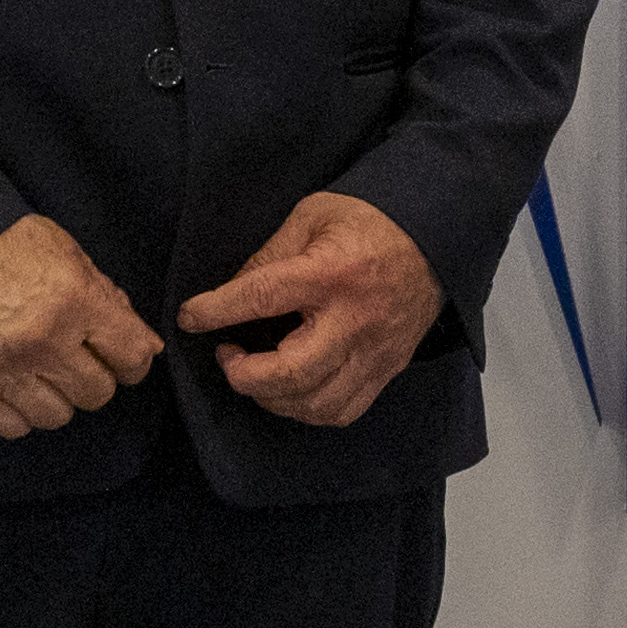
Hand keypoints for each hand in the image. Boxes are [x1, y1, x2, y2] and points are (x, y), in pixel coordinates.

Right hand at [0, 216, 163, 438]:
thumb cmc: (6, 240)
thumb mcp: (70, 254)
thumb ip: (109, 300)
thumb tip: (146, 345)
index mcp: (76, 300)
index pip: (131, 357)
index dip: (132, 361)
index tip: (121, 358)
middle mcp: (44, 340)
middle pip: (97, 393)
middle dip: (94, 377)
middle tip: (76, 359)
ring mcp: (5, 366)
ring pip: (57, 416)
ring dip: (57, 398)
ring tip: (42, 372)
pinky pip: (13, 427)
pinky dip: (19, 413)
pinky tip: (16, 387)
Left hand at [178, 192, 439, 428]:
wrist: (436, 237)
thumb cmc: (370, 221)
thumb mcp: (313, 216)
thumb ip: (270, 256)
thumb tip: (231, 293)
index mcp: (331, 273)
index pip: (262, 297)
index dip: (217, 310)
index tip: (190, 317)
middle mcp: (354, 319)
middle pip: (292, 372)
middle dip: (246, 375)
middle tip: (227, 355)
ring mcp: (374, 351)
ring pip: (316, 402)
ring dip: (272, 398)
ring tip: (255, 373)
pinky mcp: (386, 369)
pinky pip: (342, 411)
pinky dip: (307, 410)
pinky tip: (290, 391)